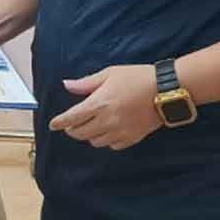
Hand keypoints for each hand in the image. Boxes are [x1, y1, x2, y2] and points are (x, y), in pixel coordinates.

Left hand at [48, 65, 162, 150]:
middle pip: (80, 133)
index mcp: (99, 104)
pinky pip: (112, 146)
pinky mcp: (132, 138)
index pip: (71, 118)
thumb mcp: (109, 74)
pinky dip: (106, 141)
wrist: (167, 90)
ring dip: (88, 136)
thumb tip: (67, 85)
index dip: (59, 122)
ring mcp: (120, 131)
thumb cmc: (137, 77)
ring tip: (90, 127)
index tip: (52, 125)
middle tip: (71, 125)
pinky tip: (107, 133)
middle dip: (72, 130)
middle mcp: (107, 121)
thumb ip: (86, 83)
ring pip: (95, 142)